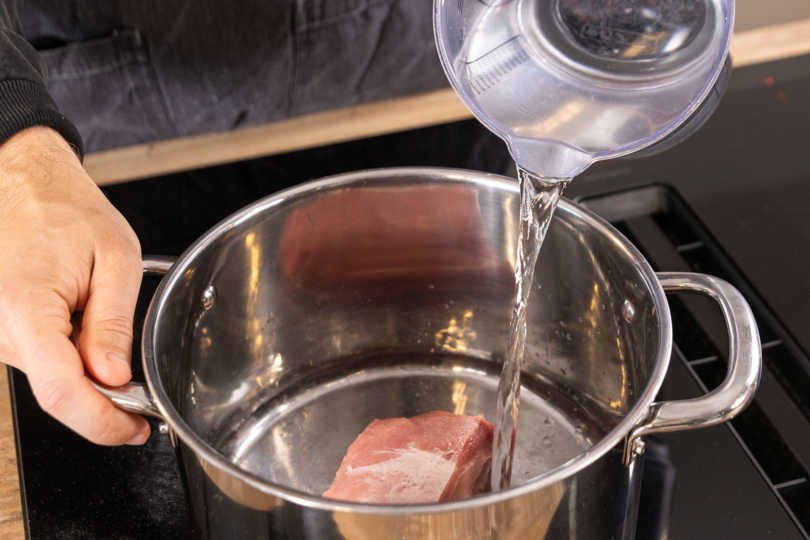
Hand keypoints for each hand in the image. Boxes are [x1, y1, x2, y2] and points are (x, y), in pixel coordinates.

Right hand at [0, 127, 149, 444]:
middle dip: (105, 399)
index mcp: (25, 305)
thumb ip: (113, 323)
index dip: (103, 422)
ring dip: (88, 372)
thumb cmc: (65, 208)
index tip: (136, 428)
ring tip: (104, 324)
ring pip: (50, 378)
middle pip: (58, 392)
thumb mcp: (115, 257)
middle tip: (141, 387)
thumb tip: (115, 379)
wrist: (21, 182)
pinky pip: (39, 360)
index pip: (62, 392)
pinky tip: (82, 322)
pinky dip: (70, 357)